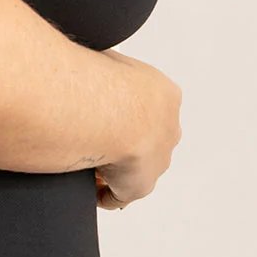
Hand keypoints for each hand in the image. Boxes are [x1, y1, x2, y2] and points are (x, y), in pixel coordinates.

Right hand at [93, 48, 182, 210]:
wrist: (112, 110)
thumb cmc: (102, 78)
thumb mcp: (106, 61)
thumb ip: (104, 68)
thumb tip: (89, 61)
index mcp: (164, 96)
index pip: (148, 110)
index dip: (125, 116)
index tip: (105, 119)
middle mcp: (167, 130)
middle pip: (148, 142)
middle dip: (126, 146)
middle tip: (98, 144)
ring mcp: (157, 160)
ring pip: (136, 169)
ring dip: (116, 171)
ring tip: (89, 166)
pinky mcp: (140, 186)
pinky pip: (120, 195)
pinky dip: (106, 195)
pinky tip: (89, 190)